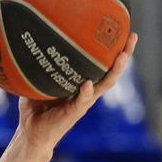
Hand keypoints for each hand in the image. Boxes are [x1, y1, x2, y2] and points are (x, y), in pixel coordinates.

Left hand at [16, 33, 138, 153]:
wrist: (31, 132)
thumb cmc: (35, 106)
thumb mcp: (36, 81)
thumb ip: (38, 67)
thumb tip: (29, 43)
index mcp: (79, 82)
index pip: (100, 63)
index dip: (111, 48)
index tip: (120, 30)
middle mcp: (86, 91)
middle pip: (110, 70)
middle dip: (124, 54)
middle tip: (132, 37)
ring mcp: (82, 102)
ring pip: (104, 85)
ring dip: (114, 71)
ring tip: (122, 56)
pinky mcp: (73, 113)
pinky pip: (82, 101)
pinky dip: (86, 92)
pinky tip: (88, 83)